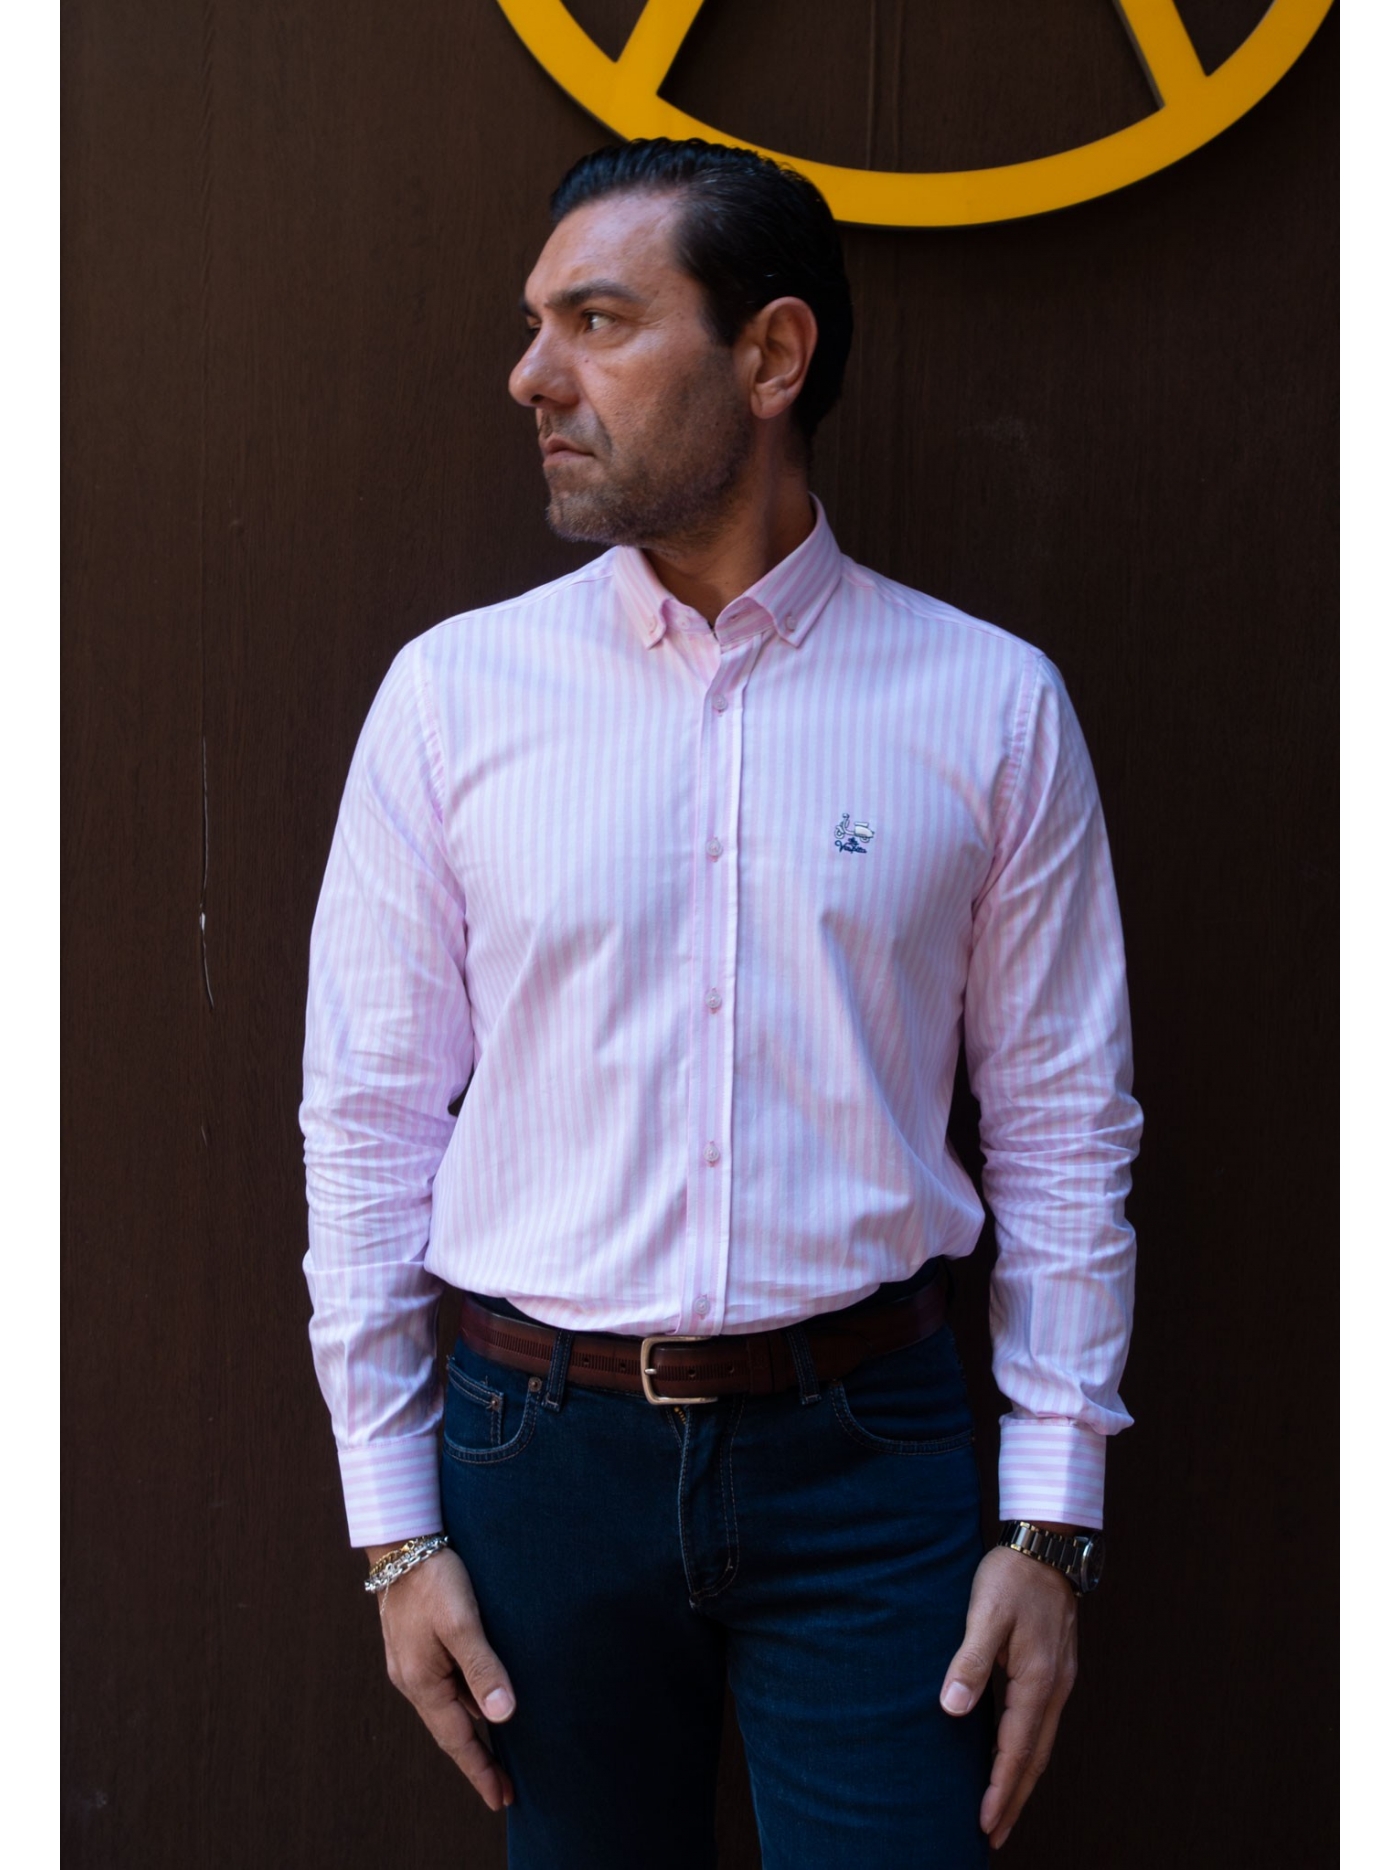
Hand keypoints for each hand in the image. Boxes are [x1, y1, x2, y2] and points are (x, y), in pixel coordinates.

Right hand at [372, 1544, 516, 1810]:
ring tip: (498, 1754)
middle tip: (505, 1789)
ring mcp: (413, 1664)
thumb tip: (503, 1716)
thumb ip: (483, 1668)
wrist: (401, 1541)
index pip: (456, 1740)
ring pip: (448, 1708)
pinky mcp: (417, 1646)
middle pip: (451, 1730)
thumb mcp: (462, 1622)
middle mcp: (413, 1680)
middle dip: (478, 1759)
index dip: (480, 1770)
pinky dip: (464, 1703)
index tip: (500, 1800)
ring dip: (472, 1732)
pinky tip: (480, 1703)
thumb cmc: (434, 1578)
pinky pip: (445, 1687)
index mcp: (422, 1683)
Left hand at [939, 1546, 1077, 1848]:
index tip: (985, 1824)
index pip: (1017, 1750)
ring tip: (1002, 1808)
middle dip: (1014, 1798)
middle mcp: (1055, 1688)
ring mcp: (1060, 1679)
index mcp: (1039, 1681)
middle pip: (1035, 1758)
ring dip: (1021, 1778)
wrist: (1047, 1542)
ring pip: (1041, 1743)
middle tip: (994, 1836)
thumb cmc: (1011, 1576)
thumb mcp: (985, 1614)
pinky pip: (1041, 1723)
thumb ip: (970, 1662)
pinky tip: (1012, 1755)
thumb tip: (952, 1709)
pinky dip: (1027, 1750)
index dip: (1000, 1790)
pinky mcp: (1055, 1668)